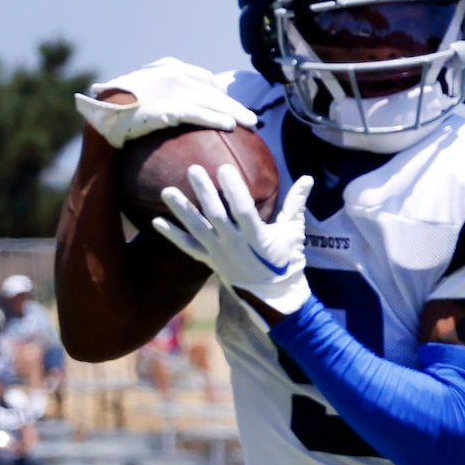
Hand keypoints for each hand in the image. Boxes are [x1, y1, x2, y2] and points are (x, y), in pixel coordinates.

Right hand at [74, 58, 257, 146]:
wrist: (96, 114)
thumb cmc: (114, 111)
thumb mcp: (139, 98)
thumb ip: (159, 100)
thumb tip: (170, 115)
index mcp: (166, 68)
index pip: (201, 77)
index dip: (218, 92)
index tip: (229, 106)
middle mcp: (170, 73)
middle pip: (212, 88)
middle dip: (233, 102)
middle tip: (251, 119)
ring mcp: (169, 88)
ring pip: (210, 100)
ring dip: (234, 111)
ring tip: (251, 124)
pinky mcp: (166, 105)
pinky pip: (197, 113)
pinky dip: (215, 118)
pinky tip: (230, 126)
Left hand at [150, 163, 314, 318]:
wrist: (273, 296)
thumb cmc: (286, 261)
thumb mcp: (293, 232)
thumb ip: (296, 204)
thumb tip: (309, 179)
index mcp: (257, 236)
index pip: (243, 209)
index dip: (233, 189)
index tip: (224, 168)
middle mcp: (234, 245)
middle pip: (215, 215)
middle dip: (204, 191)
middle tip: (192, 168)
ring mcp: (220, 254)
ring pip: (197, 229)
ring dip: (181, 210)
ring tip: (166, 191)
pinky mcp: (210, 261)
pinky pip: (187, 247)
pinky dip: (172, 235)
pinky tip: (155, 222)